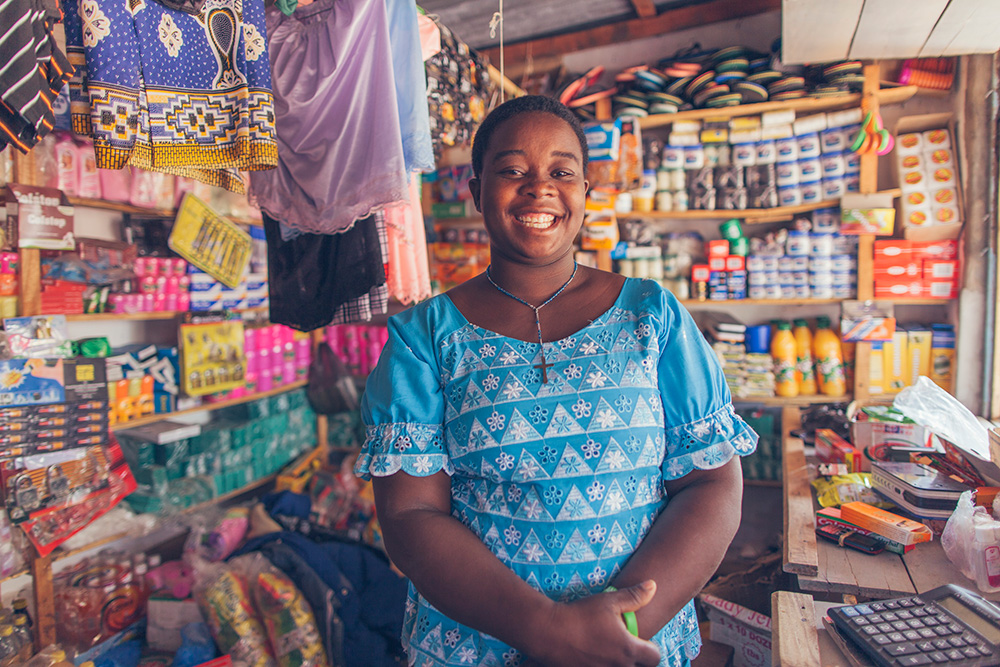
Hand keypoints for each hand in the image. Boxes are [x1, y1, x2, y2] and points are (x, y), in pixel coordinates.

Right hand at [520, 580, 661, 666]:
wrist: (547, 632)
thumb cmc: (580, 615)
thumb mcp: (609, 601)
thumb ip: (634, 596)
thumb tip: (653, 585)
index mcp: (628, 649)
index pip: (654, 657)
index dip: (651, 648)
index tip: (641, 640)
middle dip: (636, 658)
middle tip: (624, 644)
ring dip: (619, 663)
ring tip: (606, 648)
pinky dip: (601, 665)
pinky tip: (591, 655)